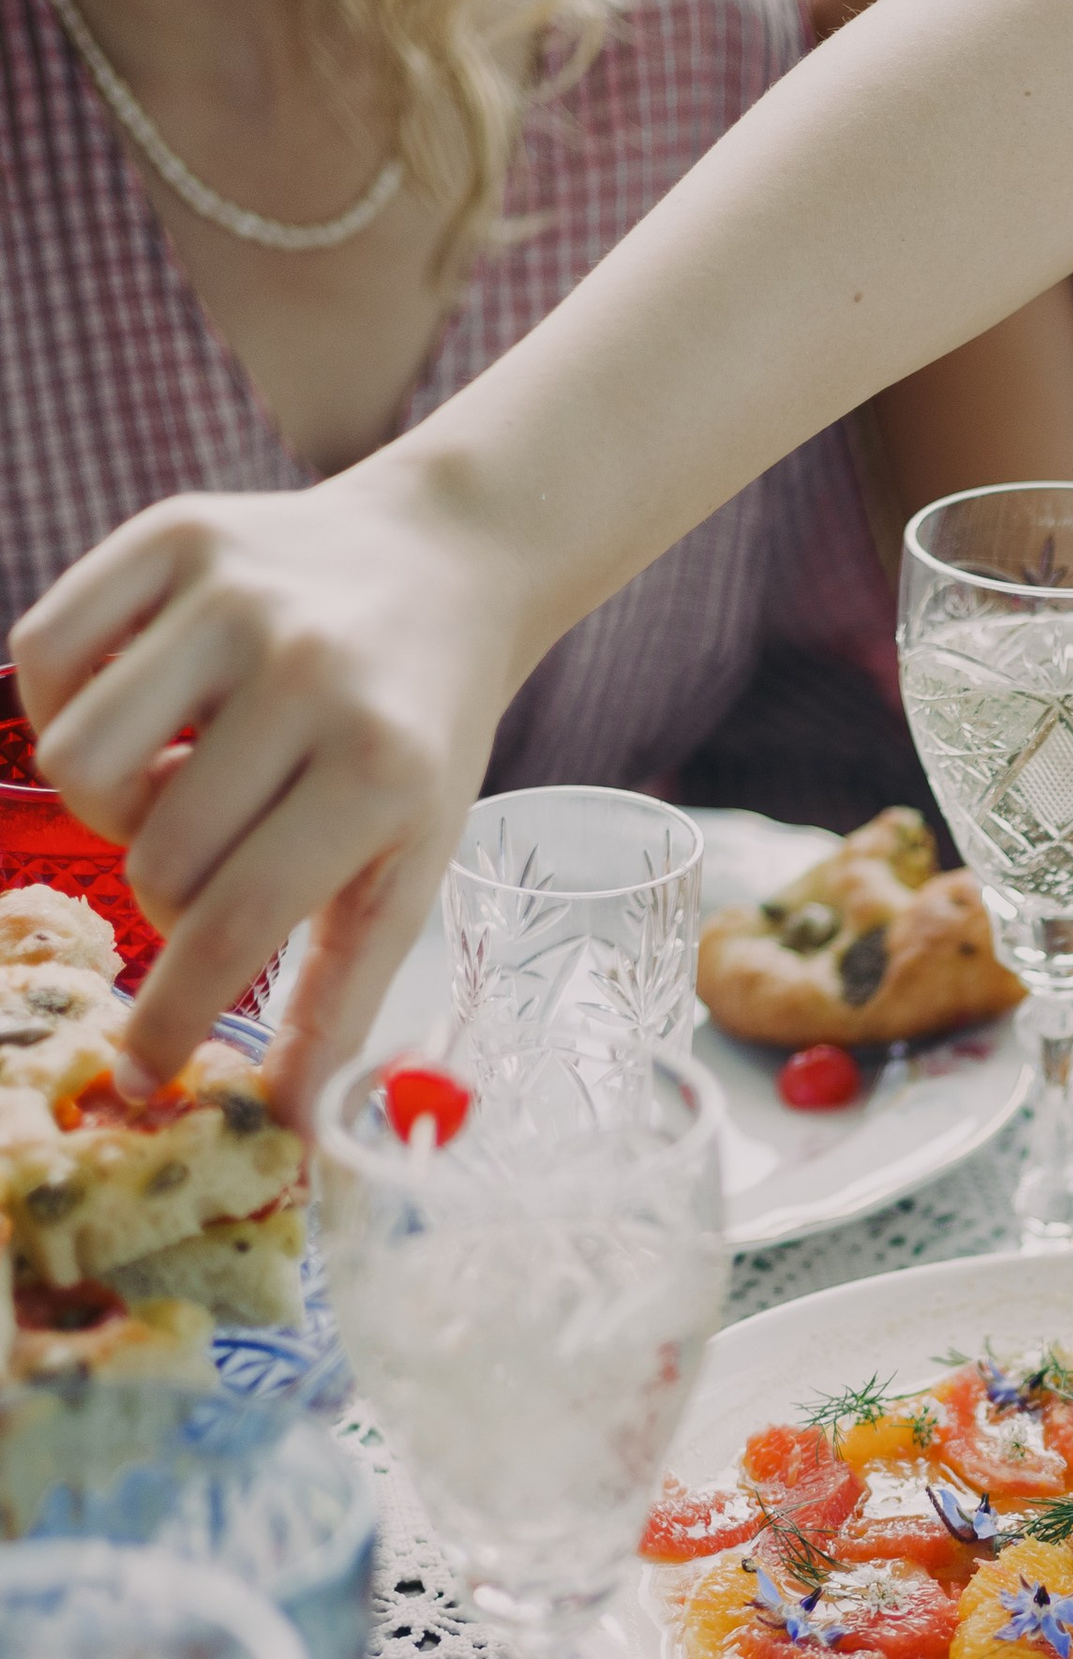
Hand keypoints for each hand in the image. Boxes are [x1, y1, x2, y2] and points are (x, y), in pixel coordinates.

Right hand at [7, 464, 520, 1128]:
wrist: (444, 567)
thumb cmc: (419, 741)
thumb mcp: (414, 867)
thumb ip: (345, 997)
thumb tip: (294, 1125)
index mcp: (381, 768)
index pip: (239, 921)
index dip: (173, 1013)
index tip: (141, 1072)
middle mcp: (306, 671)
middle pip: (153, 851)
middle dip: (170, 896)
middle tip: (218, 867)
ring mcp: (233, 593)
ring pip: (77, 760)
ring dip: (113, 807)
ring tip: (181, 786)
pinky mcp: (172, 532)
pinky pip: (42, 653)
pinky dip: (67, 707)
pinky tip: (140, 716)